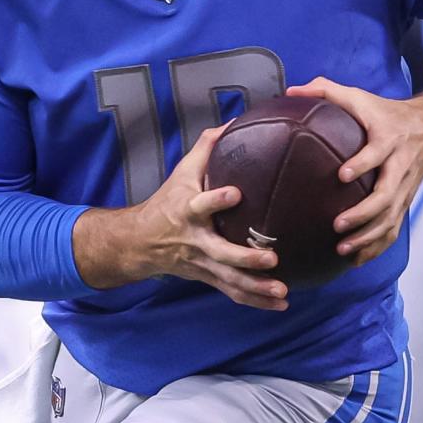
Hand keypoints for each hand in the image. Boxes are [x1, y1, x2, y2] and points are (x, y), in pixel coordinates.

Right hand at [74, 127, 287, 309]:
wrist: (140, 241)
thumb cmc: (168, 201)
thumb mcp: (183, 171)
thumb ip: (209, 147)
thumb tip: (239, 118)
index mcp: (188, 211)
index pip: (201, 204)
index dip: (216, 200)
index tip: (236, 193)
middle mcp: (195, 240)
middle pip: (220, 253)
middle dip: (245, 258)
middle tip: (271, 258)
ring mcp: (202, 263)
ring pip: (229, 280)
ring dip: (256, 288)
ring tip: (283, 291)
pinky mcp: (208, 278)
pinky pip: (233, 292)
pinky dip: (257, 301)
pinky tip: (281, 303)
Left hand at [287, 77, 422, 265]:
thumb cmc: (387, 113)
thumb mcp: (360, 97)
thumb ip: (326, 91)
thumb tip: (290, 91)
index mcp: (389, 139)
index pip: (378, 152)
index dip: (362, 163)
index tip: (342, 175)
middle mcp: (400, 165)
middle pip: (387, 194)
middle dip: (364, 213)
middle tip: (337, 225)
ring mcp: (405, 188)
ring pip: (391, 218)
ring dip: (368, 237)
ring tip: (342, 249)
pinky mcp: (405, 202)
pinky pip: (393, 230)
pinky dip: (376, 247)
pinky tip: (355, 260)